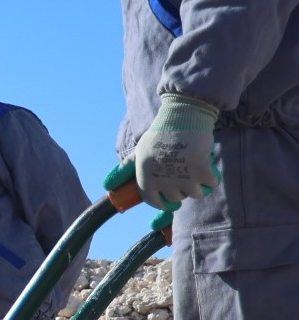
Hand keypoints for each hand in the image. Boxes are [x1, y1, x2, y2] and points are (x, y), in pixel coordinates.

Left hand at [133, 93, 220, 208]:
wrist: (181, 118)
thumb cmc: (160, 135)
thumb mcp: (140, 151)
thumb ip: (127, 169)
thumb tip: (107, 185)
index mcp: (145, 179)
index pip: (153, 201)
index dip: (163, 201)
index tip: (170, 198)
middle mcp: (163, 182)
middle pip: (177, 198)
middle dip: (182, 188)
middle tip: (183, 172)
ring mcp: (184, 179)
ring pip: (196, 194)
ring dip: (199, 183)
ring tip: (194, 167)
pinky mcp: (202, 172)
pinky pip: (211, 183)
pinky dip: (212, 176)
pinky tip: (207, 163)